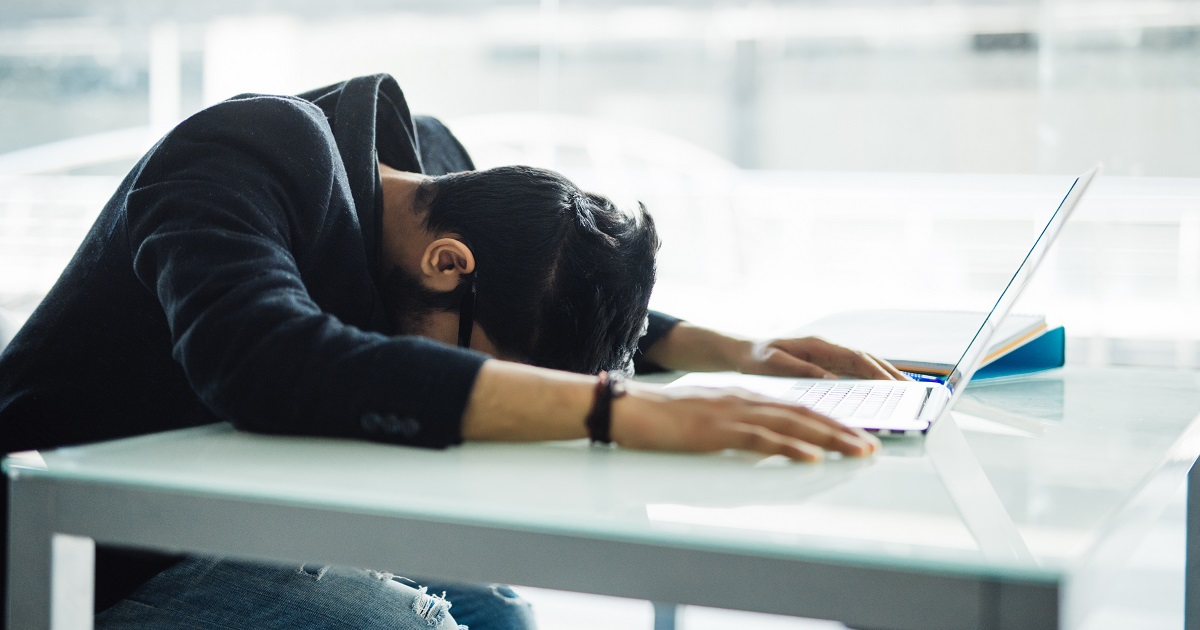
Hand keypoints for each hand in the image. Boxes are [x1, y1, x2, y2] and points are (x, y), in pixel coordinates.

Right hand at [611, 383, 880, 461]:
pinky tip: (811, 457)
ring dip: (830, 438)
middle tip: (871, 446)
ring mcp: (733, 414)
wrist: (628, 409)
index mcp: (743, 398)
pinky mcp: (718, 430)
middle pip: (804, 413)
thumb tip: (762, 444)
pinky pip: (762, 439)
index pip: (796, 408)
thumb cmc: (662, 419)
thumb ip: (736, 428)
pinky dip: (791, 447)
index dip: (829, 422)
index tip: (856, 435)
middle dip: (842, 430)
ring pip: (792, 423)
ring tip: (858, 450)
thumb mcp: (708, 419)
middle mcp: (745, 401)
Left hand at [731, 336, 907, 380]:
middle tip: (913, 389)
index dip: (875, 371)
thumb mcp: (773, 364)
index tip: (893, 384)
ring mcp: (829, 357)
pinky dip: (872, 381)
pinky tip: (885, 393)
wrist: (744, 354)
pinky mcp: (827, 366)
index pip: (854, 358)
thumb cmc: (756, 358)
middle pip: (867, 360)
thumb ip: (801, 369)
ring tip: (908, 391)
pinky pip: (855, 373)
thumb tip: (830, 379)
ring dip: (886, 376)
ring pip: (864, 365)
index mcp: (818, 346)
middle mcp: (828, 349)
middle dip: (890, 373)